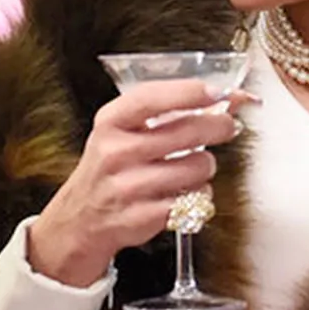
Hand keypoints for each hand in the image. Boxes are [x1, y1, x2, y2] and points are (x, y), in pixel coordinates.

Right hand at [27, 80, 256, 287]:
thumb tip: (225, 97)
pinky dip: (199, 195)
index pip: (150, 99)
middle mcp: (116, 153)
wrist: (82, 218)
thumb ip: (166, 111)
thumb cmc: (113, 167)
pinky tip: (185, 191)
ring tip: (193, 167)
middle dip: (218, 127)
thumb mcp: (123, 130)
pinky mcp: (144, 217)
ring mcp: (128, 187)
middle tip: (227, 126)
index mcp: (110, 123)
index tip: (218, 91)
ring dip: (205, 166)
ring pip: (197, 167)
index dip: (188, 93)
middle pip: (186, 132)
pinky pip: (195, 199)